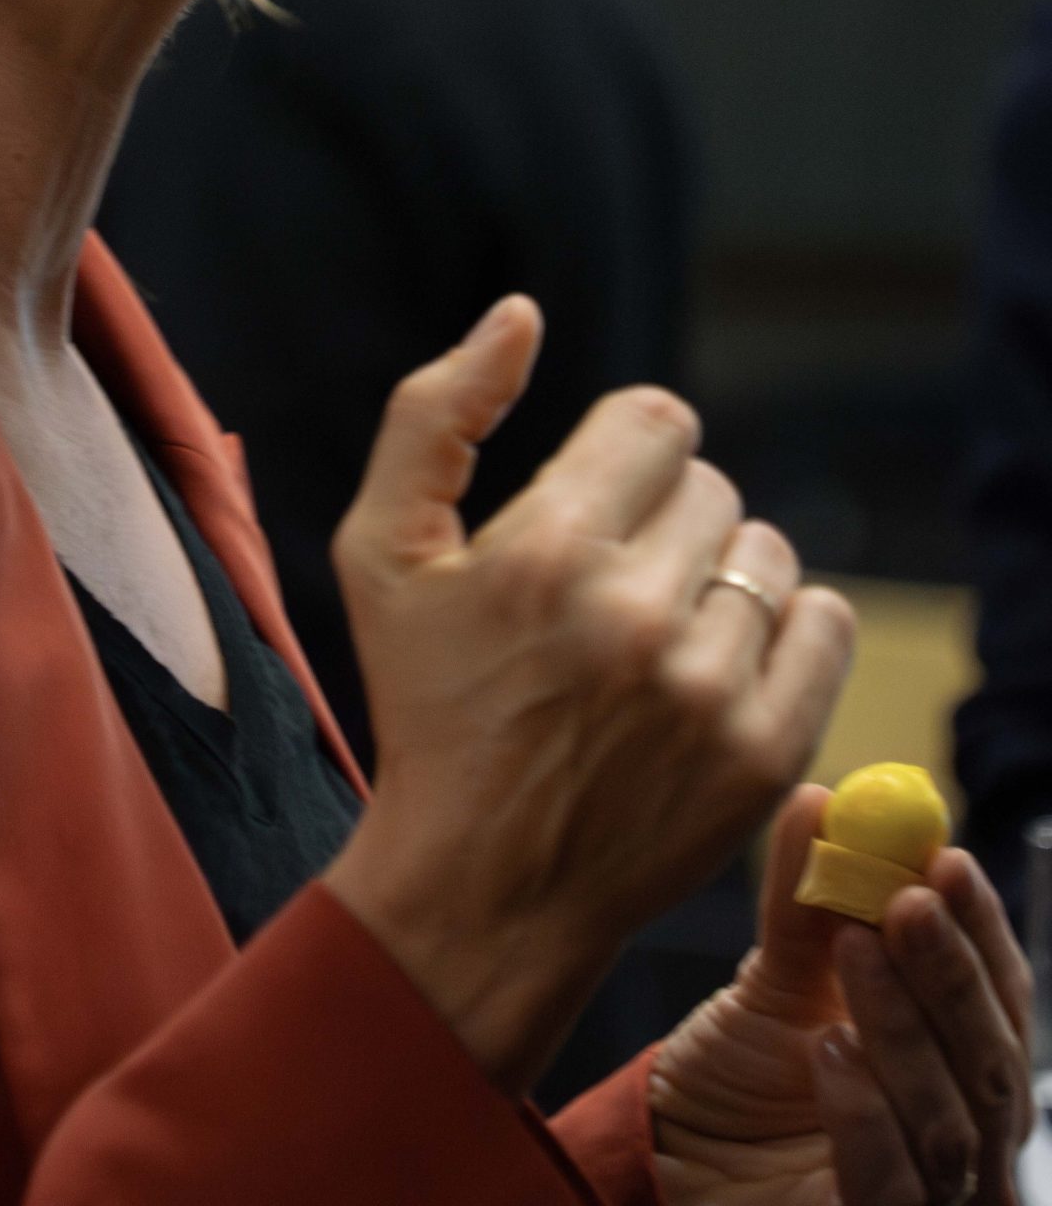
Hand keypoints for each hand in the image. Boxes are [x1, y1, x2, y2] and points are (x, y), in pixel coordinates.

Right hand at [322, 297, 853, 1091]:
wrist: (478, 891)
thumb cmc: (427, 706)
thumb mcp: (380, 551)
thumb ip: (436, 412)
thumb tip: (519, 313)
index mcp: (544, 550)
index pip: (657, 421)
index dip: (623, 455)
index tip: (590, 509)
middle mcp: (634, 616)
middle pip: (709, 486)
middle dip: (661, 522)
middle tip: (607, 591)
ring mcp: (708, 692)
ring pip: (768, 552)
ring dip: (720, 579)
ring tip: (657, 637)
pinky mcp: (765, 755)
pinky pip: (826, 625)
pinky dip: (787, 632)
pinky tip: (720, 664)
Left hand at [652, 785, 1033, 1204]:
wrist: (672, 1152)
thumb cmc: (740, 1070)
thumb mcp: (775, 976)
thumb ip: (807, 900)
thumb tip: (823, 800)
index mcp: (955, 1058)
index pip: (1001, 995)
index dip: (982, 929)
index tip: (945, 858)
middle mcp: (961, 1133)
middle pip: (994, 1061)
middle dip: (952, 973)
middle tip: (906, 900)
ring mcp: (930, 1198)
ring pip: (954, 1119)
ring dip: (904, 1026)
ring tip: (851, 953)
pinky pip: (896, 1184)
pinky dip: (867, 1113)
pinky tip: (829, 1051)